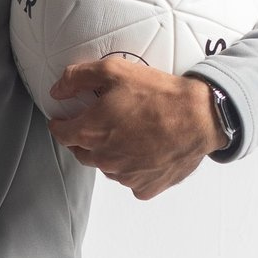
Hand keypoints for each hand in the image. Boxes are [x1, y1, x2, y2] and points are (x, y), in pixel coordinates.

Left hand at [45, 57, 221, 200]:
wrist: (200, 117)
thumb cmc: (158, 94)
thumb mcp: (114, 71)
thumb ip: (77, 77)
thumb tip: (57, 90)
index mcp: (90, 133)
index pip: (61, 134)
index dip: (60, 124)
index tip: (63, 119)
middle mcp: (103, 159)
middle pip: (82, 152)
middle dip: (84, 138)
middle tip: (99, 123)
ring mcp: (124, 176)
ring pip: (107, 166)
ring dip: (110, 153)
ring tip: (129, 134)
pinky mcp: (145, 186)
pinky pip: (131, 180)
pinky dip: (134, 168)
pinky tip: (146, 151)